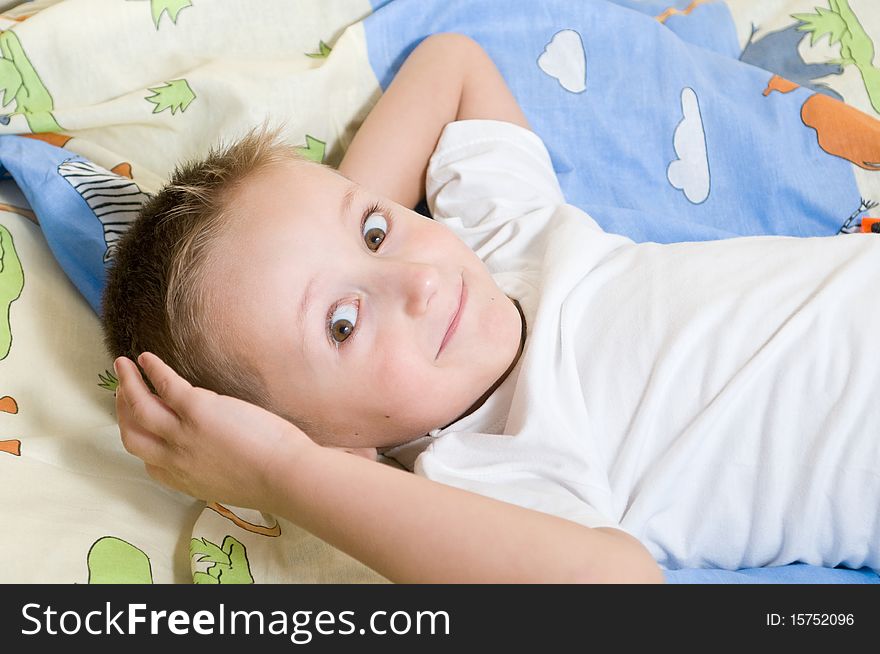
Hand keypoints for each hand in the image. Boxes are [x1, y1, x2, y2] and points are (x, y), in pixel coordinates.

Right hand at [114, 351, 312, 511]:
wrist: (285, 477)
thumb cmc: (270, 481)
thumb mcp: (227, 484)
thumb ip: (210, 470)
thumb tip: (214, 453)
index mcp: (182, 480)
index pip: (148, 461)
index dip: (141, 440)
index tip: (141, 425)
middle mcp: (174, 459)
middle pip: (133, 434)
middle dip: (122, 411)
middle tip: (122, 393)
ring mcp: (182, 434)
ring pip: (140, 407)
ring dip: (127, 385)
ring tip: (122, 366)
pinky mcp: (198, 410)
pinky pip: (166, 385)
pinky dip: (153, 370)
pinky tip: (147, 358)